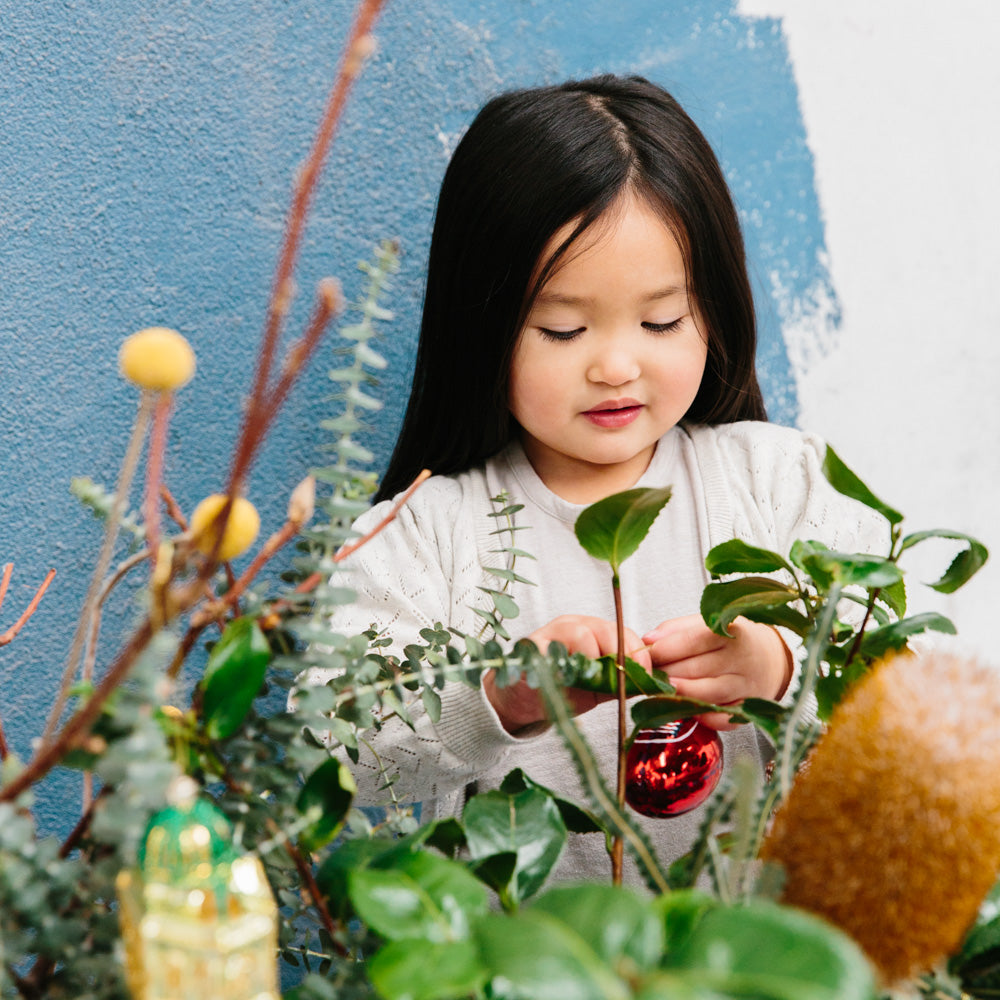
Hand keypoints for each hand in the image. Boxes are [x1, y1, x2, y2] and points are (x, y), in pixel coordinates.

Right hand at [484, 615, 652, 734]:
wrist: (523, 699)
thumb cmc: (563, 688)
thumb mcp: (598, 687)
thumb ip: (621, 682)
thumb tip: (654, 685)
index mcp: (594, 631)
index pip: (624, 633)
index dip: (639, 655)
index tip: (645, 677)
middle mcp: (573, 625)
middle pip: (607, 630)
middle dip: (620, 658)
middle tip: (621, 682)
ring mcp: (551, 633)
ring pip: (582, 636)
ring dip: (591, 662)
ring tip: (587, 681)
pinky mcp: (530, 647)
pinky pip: (551, 650)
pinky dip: (561, 666)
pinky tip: (563, 680)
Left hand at [641, 614, 791, 730]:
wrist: (770, 658)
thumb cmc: (729, 640)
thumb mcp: (705, 624)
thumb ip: (675, 629)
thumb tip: (647, 639)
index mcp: (729, 631)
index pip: (692, 640)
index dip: (664, 649)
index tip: (643, 654)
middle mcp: (741, 659)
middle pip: (697, 669)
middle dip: (666, 674)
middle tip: (646, 677)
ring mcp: (747, 686)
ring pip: (709, 693)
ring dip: (681, 694)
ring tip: (661, 692)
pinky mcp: (749, 708)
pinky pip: (725, 718)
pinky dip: (705, 716)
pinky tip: (688, 710)